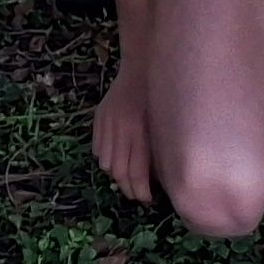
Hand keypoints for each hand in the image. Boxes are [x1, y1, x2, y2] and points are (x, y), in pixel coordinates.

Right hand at [93, 56, 155, 205]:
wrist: (144, 66)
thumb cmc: (163, 98)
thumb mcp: (165, 126)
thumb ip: (159, 152)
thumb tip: (160, 181)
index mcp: (139, 130)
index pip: (135, 173)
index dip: (141, 191)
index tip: (148, 198)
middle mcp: (120, 128)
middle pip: (118, 172)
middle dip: (129, 189)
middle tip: (139, 195)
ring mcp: (106, 122)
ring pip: (106, 164)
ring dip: (117, 175)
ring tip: (128, 179)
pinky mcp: (99, 118)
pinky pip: (98, 149)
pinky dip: (107, 159)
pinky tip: (118, 160)